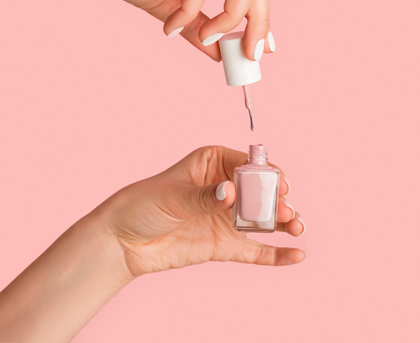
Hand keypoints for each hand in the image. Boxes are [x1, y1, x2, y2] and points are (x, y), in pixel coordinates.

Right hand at [72, 0, 272, 61]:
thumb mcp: (169, 5)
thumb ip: (197, 25)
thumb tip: (220, 54)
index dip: (262, 14)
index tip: (262, 47)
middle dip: (257, 22)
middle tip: (248, 55)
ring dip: (228, 20)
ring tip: (204, 39)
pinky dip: (189, 12)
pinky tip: (170, 25)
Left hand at [92, 146, 305, 276]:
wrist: (122, 241)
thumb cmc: (142, 204)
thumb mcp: (173, 195)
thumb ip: (204, 197)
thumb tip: (229, 194)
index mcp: (213, 163)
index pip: (247, 165)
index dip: (265, 174)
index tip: (277, 184)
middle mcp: (225, 189)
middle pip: (261, 192)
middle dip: (278, 199)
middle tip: (287, 209)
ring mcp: (228, 218)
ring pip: (264, 219)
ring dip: (284, 222)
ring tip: (297, 227)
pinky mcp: (226, 245)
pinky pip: (256, 250)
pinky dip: (276, 254)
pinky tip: (295, 255)